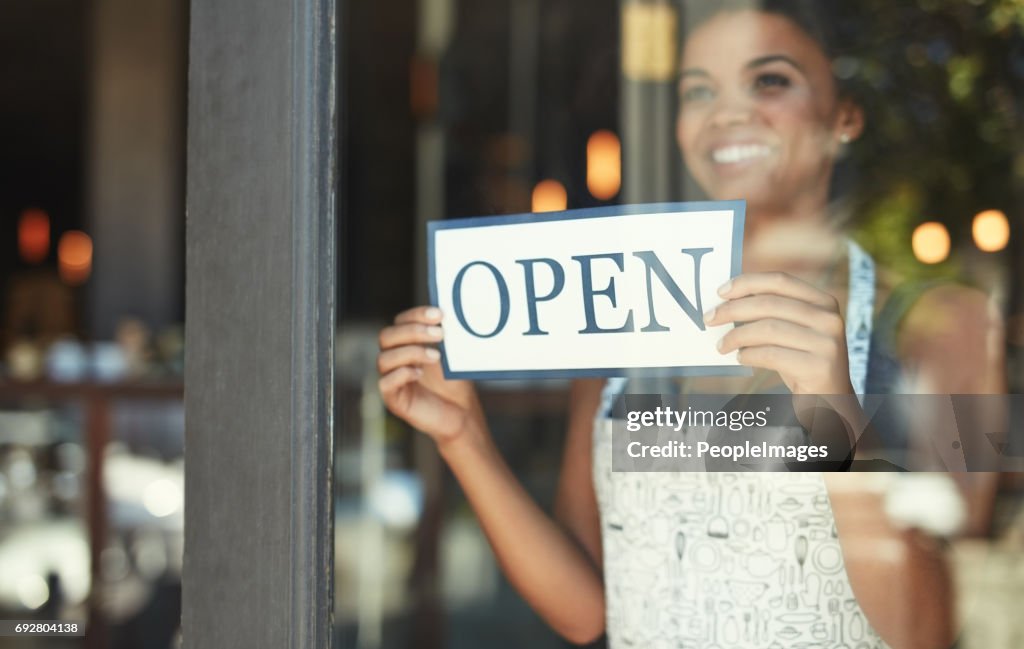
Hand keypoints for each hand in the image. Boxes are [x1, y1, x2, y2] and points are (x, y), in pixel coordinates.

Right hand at [378, 306, 483, 446]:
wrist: (461, 413)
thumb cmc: (454, 383)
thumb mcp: (451, 356)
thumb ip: (444, 336)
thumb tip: (448, 312)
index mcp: (406, 344)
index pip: (400, 321)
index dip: (416, 315)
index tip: (439, 315)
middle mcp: (394, 359)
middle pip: (386, 336)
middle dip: (413, 331)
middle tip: (440, 334)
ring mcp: (391, 379)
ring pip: (384, 359)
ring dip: (411, 352)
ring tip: (436, 357)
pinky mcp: (393, 399)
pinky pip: (385, 383)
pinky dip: (402, 374)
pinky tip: (419, 373)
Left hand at [706, 272, 854, 394]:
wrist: (829, 398)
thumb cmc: (801, 360)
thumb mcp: (793, 330)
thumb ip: (773, 311)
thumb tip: (728, 299)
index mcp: (824, 301)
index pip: (780, 280)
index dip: (747, 283)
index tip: (720, 292)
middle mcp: (829, 318)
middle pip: (769, 304)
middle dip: (733, 309)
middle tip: (710, 318)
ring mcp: (827, 343)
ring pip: (768, 329)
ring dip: (737, 336)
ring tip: (723, 345)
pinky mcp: (819, 367)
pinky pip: (772, 355)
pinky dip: (750, 355)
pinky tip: (740, 358)